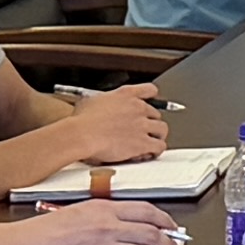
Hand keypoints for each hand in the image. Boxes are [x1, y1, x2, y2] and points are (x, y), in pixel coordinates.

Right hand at [50, 85, 173, 168]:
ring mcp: (142, 125)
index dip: (152, 97)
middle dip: (150, 122)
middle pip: (156, 113)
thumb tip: (98, 105)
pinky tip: (148, 154)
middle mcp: (137, 108)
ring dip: (157, 136)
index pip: (149, 90)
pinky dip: (156, 151)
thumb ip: (102, 101)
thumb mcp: (91, 101)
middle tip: (143, 130)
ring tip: (150, 143)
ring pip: (162, 129)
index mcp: (125, 95)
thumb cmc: (82, 121)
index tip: (152, 102)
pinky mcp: (142, 143)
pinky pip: (159, 146)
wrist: (82, 135)